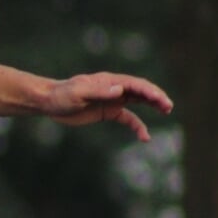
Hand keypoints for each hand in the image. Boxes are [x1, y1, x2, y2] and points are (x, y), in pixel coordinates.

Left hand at [38, 72, 174, 140]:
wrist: (49, 102)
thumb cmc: (62, 95)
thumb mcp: (78, 93)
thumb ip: (100, 91)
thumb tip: (120, 90)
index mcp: (108, 81)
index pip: (133, 84)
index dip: (147, 90)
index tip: (159, 99)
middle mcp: (114, 88)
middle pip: (140, 91)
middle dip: (155, 97)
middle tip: (168, 106)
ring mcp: (112, 100)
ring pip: (138, 102)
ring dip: (153, 105)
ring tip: (167, 111)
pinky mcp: (108, 112)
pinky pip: (128, 118)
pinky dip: (138, 126)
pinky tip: (145, 137)